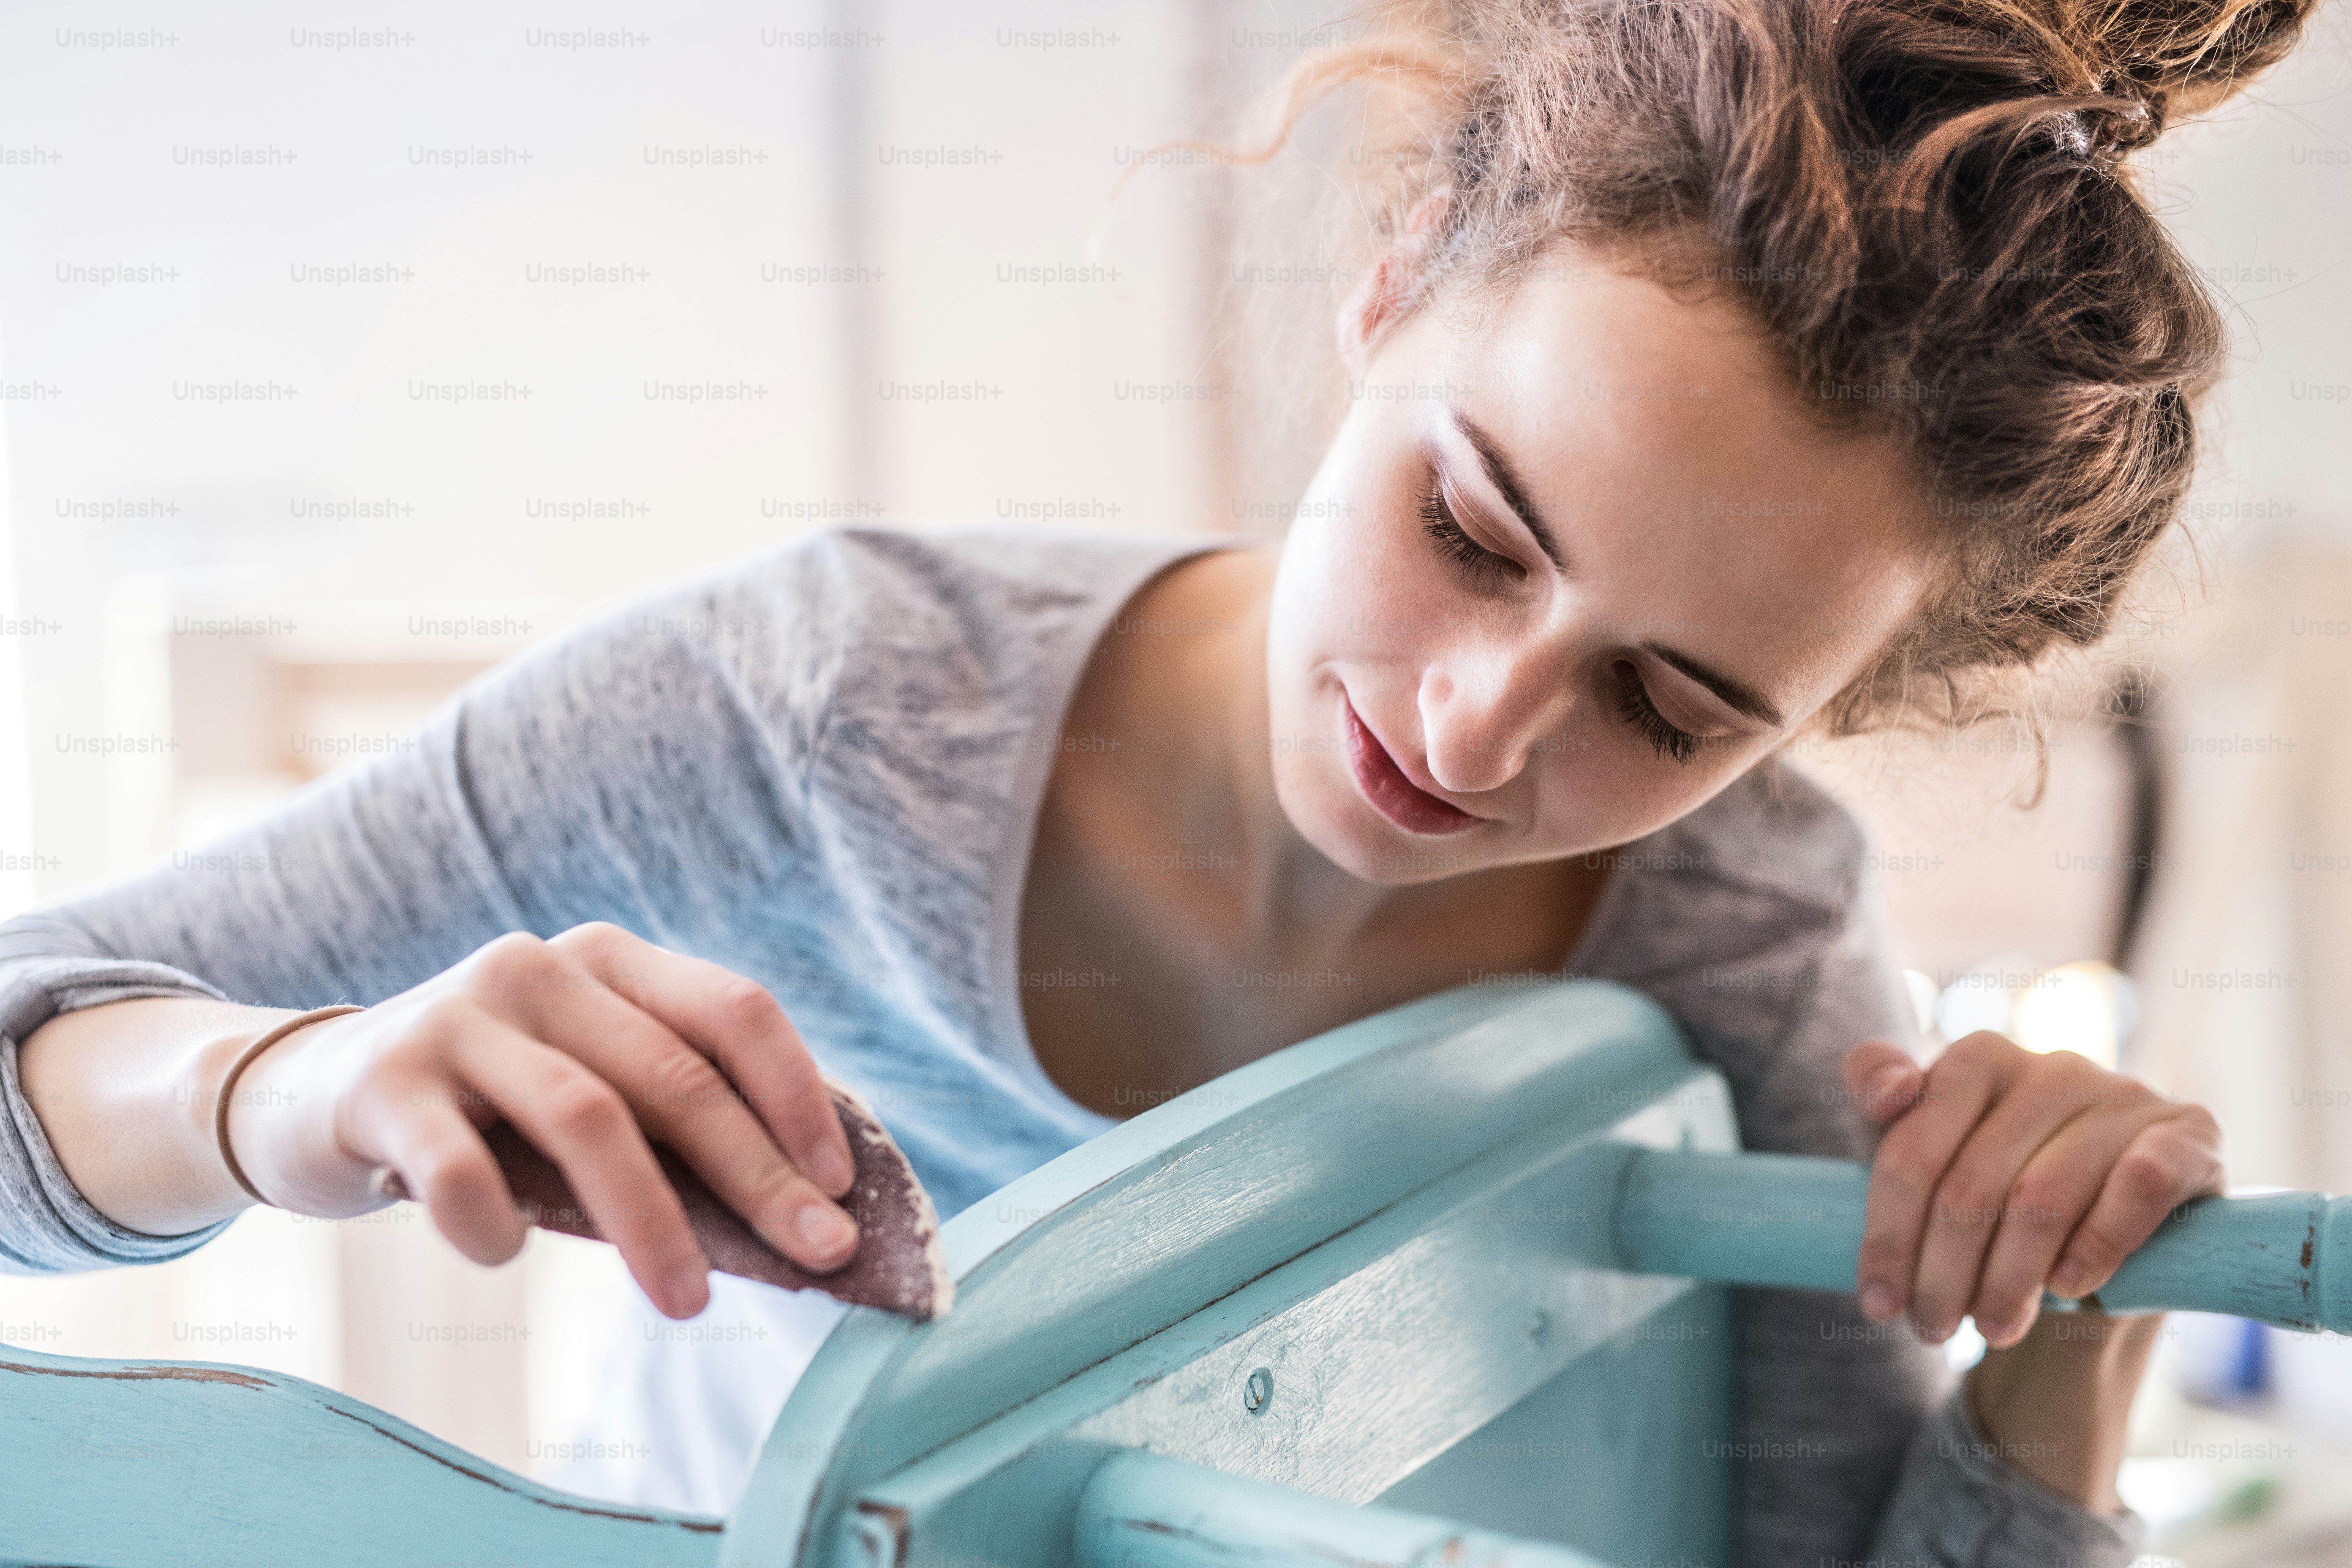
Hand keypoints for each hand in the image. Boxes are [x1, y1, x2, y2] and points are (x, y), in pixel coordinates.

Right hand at [226, 922, 858, 1317]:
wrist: (305, 1091)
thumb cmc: (486, 1105)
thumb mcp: (583, 1078)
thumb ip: (666, 1115)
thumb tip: (798, 1212)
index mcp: (610, 961)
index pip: (733, 1011)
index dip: (799, 1097)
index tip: (843, 1188)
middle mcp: (539, 968)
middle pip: (675, 1076)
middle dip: (757, 1175)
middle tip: (818, 1257)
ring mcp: (458, 1017)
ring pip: (587, 1119)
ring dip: (651, 1221)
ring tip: (687, 1302)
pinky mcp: (384, 1081)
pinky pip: (459, 1165)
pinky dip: (496, 1224)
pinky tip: (507, 1256)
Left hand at [1841, 1030, 2223, 1346]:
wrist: (2106, 1241)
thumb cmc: (1999, 1195)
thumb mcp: (1927, 1158)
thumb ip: (1877, 1102)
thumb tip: (1888, 1092)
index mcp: (1979, 1059)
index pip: (1910, 1149)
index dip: (1887, 1234)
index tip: (1877, 1303)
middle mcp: (2052, 1066)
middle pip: (1971, 1183)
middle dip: (1943, 1272)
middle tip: (1931, 1330)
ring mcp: (2124, 1095)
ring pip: (2043, 1197)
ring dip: (2010, 1279)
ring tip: (1993, 1329)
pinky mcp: (2188, 1135)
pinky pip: (2139, 1184)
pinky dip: (2098, 1243)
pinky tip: (2070, 1286)